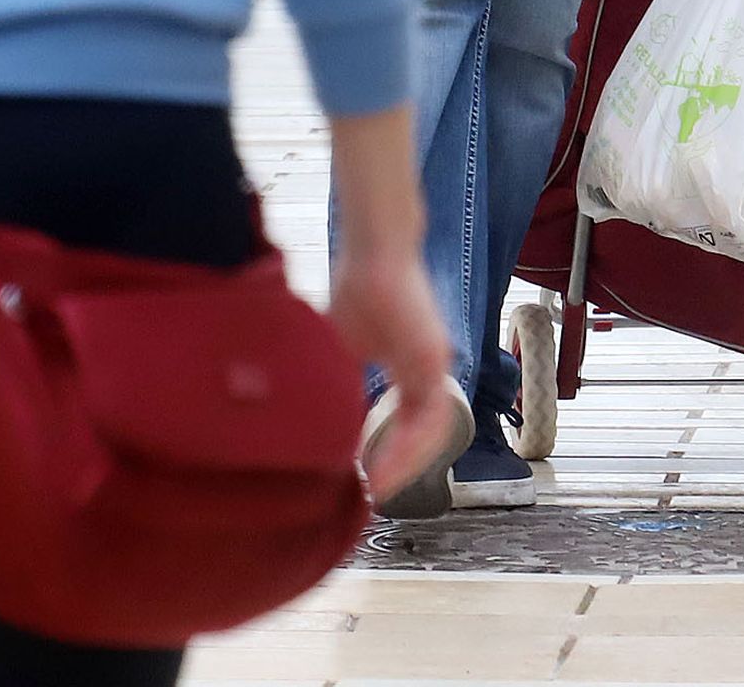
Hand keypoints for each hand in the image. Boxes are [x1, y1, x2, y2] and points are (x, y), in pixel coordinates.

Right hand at [328, 249, 453, 505]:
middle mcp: (426, 373)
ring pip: (429, 432)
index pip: (404, 423)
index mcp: (407, 369)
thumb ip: (339, 380)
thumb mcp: (342, 347)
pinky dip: (409, 445)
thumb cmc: (358, 288)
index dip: (388, 451)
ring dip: (405, 462)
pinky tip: (385, 462)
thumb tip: (310, 419)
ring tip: (379, 485)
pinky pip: (429, 417)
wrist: (375, 250)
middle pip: (420, 434)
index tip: (365, 477)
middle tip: (374, 492)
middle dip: (399, 466)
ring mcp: (433, 367)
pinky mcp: (433, 360)